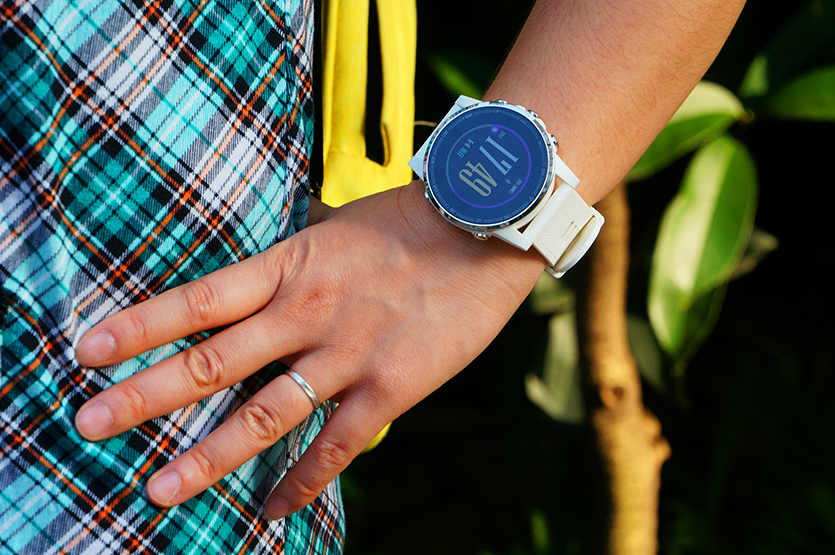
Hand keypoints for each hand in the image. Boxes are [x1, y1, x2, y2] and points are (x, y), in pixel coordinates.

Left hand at [74, 180, 544, 518]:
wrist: (484, 227)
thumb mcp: (336, 229)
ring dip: (207, 456)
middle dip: (144, 396)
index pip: (198, 300)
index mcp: (290, 267)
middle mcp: (306, 313)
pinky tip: (271, 510)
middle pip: (211, 362)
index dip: (138, 325)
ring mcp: (347, 353)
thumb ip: (293, 266)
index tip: (87, 351)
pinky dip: (300, 482)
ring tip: (159, 489)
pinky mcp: (390, 387)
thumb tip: (260, 288)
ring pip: (263, 414)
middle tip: (88, 423)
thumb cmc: (409, 223)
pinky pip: (334, 446)